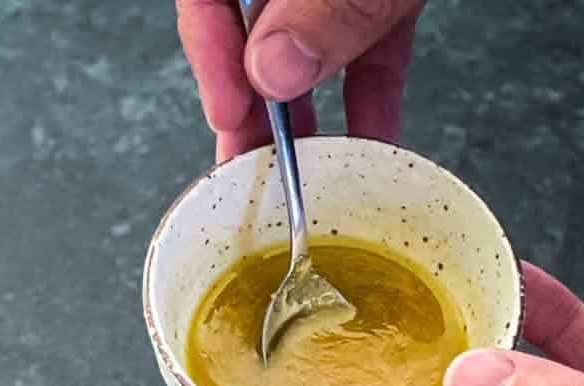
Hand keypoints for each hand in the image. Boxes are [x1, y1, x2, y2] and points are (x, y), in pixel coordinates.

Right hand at [177, 0, 424, 160]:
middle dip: (251, 94)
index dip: (208, 46)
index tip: (230, 108)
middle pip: (249, 19)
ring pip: (305, 32)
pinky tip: (375, 140)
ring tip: (304, 169)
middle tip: (251, 163)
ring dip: (305, 105)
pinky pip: (369, 32)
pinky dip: (371, 87)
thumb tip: (274, 69)